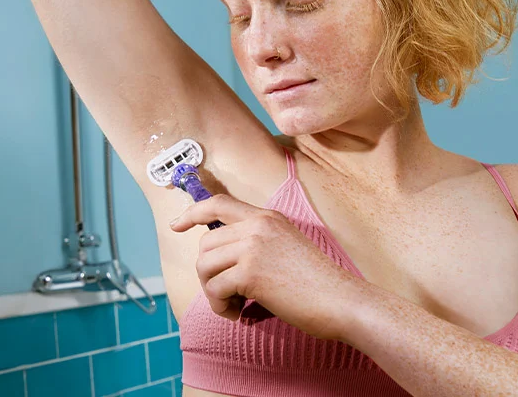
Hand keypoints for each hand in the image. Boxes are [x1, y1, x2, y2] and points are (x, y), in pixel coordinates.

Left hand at [169, 193, 364, 340]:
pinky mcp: (251, 272)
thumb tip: (222, 258)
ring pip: (204, 266)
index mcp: (268, 217)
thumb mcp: (286, 247)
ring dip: (213, 292)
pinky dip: (222, 307)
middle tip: (227, 294)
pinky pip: (215, 289)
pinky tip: (241, 314)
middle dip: (207, 274)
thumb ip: (257, 242)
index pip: (220, 203)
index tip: (177, 224)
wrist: (340, 300)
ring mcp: (254, 246)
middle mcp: (258, 225)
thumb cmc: (316, 283)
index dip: (193, 212)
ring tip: (234, 305)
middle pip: (205, 244)